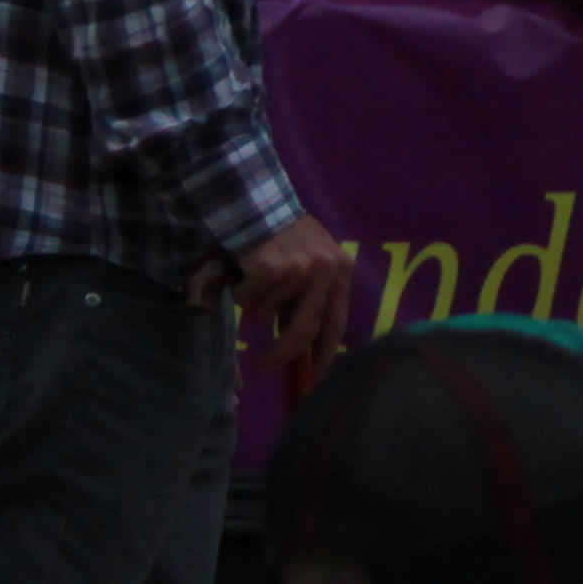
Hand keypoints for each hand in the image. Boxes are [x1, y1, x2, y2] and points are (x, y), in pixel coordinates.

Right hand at [222, 216, 353, 377]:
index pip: (337, 324)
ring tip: (257, 278)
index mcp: (341, 271)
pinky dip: (241, 292)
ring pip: (268, 314)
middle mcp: (326, 270)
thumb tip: (302, 351)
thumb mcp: (309, 264)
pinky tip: (245, 268)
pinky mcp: (271, 268)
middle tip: (264, 366)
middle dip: (282, 353)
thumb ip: (309, 301)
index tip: (315, 381)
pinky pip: (249, 300)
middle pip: (304, 330)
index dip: (325, 355)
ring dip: (256, 306)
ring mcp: (299, 269)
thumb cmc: (285, 239)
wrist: (258, 202)